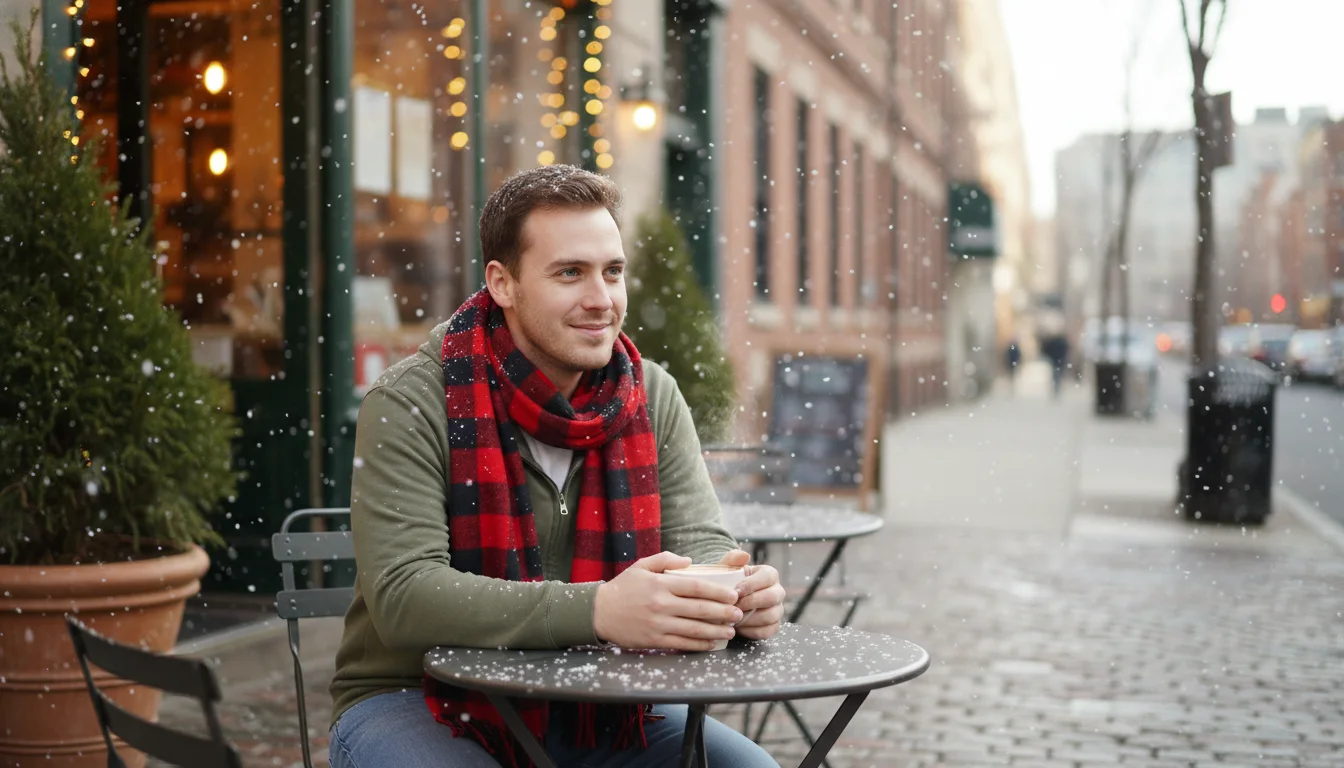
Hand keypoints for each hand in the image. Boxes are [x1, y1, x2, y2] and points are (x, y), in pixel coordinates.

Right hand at [593, 551, 742, 651]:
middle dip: (723, 612)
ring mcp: (658, 624)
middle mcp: (661, 604)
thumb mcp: (641, 567)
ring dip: (716, 631)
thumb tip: (689, 561)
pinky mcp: (654, 640)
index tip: (733, 595)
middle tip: (739, 614)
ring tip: (730, 630)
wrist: (598, 613)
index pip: (696, 587)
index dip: (718, 592)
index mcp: (661, 584)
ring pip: (694, 629)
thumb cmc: (622, 588)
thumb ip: (665, 560)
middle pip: (700, 609)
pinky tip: (712, 644)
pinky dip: (699, 644)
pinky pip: (682, 643)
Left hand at [717, 550, 783, 640]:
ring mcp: (777, 609)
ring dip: (751, 618)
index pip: (767, 577)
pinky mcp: (774, 625)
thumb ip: (732, 559)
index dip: (751, 585)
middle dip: (751, 603)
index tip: (735, 592)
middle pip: (772, 597)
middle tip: (734, 607)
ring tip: (734, 618)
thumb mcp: (727, 569)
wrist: (727, 602)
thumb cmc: (729, 583)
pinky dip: (752, 630)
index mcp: (769, 574)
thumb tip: (744, 555)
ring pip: (771, 615)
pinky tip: (739, 628)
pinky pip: (769, 630)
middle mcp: (777, 591)